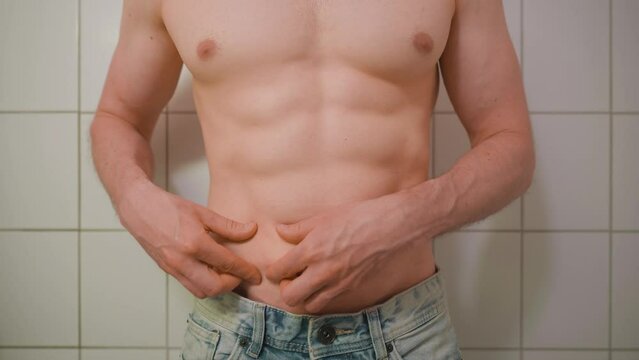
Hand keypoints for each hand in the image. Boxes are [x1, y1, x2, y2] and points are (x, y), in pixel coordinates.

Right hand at [117, 180, 261, 298]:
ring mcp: (173, 268)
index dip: (245, 271)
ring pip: (201, 291)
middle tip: (240, 273)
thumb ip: (228, 226)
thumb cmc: (168, 207)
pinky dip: (204, 284)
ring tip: (226, 272)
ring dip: (217, 286)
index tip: (256, 274)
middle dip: (232, 284)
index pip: (227, 264)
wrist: (138, 208)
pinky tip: (210, 270)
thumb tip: (251, 230)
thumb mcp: (202, 212)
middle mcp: (182, 260)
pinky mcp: (167, 270)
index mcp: (194, 243)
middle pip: (214, 287)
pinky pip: (189, 286)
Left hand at [265, 192, 412, 312]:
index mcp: (310, 251)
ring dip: (304, 296)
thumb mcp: (324, 217)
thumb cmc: (358, 216)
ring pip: (310, 305)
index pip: (279, 271)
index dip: (273, 271)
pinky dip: (322, 297)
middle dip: (286, 289)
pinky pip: (330, 302)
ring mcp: (338, 283)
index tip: (277, 267)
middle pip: (290, 297)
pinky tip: (326, 283)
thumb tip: (280, 231)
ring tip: (308, 282)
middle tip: (290, 278)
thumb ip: (298, 228)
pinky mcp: (352, 288)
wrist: (392, 227)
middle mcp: (322, 272)